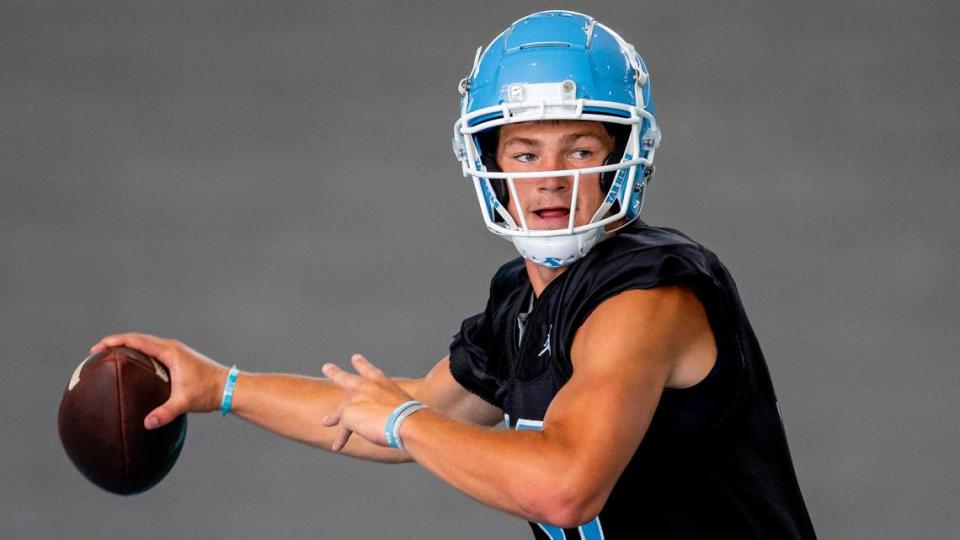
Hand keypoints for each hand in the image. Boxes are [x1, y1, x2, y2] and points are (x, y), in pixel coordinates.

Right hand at [90, 333, 229, 429]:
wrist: (229, 387)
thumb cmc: (209, 392)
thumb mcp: (186, 402)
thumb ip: (166, 412)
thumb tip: (147, 423)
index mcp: (170, 351)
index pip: (137, 340)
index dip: (115, 341)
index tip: (98, 347)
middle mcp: (171, 348)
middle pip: (137, 339)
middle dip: (116, 343)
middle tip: (95, 353)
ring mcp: (174, 352)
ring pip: (145, 344)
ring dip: (126, 347)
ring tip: (108, 358)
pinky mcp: (177, 360)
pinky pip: (152, 352)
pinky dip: (137, 355)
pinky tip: (130, 368)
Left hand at [321, 354, 411, 451]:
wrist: (408, 423)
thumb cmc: (415, 418)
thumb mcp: (406, 409)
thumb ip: (396, 412)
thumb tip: (395, 424)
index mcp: (384, 384)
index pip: (370, 371)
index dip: (362, 365)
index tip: (355, 357)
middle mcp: (369, 388)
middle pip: (348, 379)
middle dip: (336, 374)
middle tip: (326, 367)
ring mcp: (357, 399)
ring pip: (341, 408)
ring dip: (333, 416)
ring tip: (325, 421)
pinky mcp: (349, 414)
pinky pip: (343, 429)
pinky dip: (341, 439)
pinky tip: (337, 446)